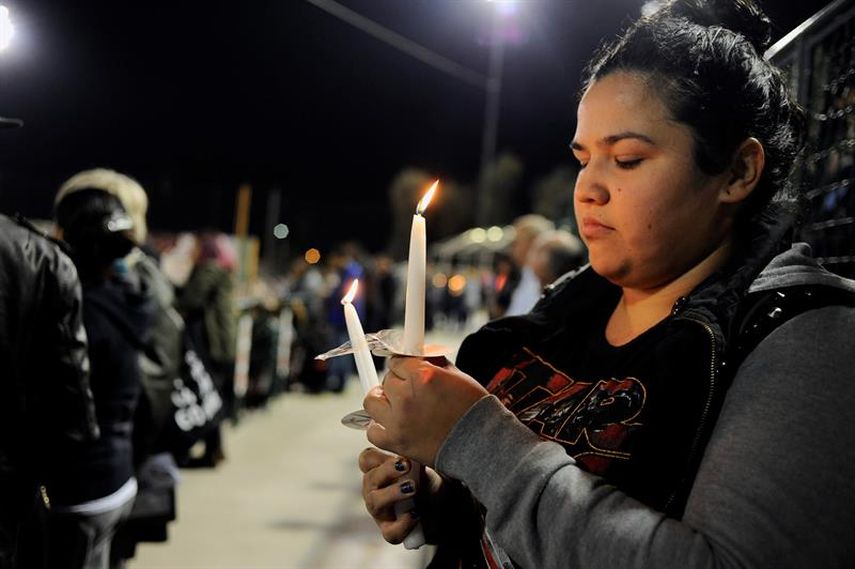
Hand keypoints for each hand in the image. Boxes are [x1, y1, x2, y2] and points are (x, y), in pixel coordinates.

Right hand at [359, 447, 423, 544]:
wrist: (442, 508)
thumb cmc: (426, 482)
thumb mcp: (420, 465)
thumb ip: (412, 454)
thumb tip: (414, 441)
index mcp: (378, 471)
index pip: (366, 459)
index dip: (377, 455)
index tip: (399, 453)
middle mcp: (374, 491)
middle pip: (370, 478)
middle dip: (387, 471)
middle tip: (406, 465)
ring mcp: (380, 513)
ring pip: (375, 502)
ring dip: (393, 493)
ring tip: (413, 488)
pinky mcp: (391, 532)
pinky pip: (390, 531)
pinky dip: (403, 523)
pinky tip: (415, 513)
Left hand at [364, 356, 487, 466]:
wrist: (481, 443)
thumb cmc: (472, 408)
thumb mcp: (456, 375)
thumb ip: (431, 362)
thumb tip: (415, 351)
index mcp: (423, 375)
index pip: (396, 360)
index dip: (403, 366)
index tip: (406, 371)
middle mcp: (407, 395)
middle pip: (386, 380)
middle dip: (398, 384)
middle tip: (411, 392)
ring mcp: (399, 419)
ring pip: (372, 401)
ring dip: (383, 401)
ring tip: (396, 406)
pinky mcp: (395, 441)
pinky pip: (372, 430)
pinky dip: (381, 427)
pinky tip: (394, 425)